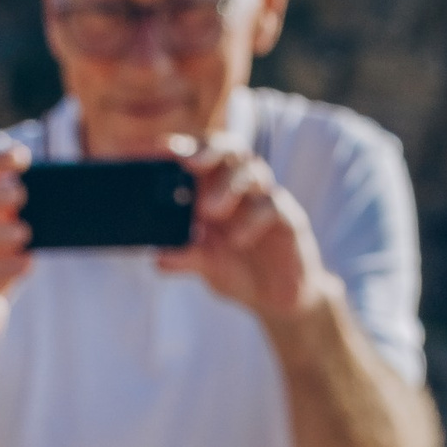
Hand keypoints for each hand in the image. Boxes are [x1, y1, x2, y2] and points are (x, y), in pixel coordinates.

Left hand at [169, 148, 332, 330]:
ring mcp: (264, 200)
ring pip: (252, 172)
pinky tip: (237, 240)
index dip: (184, 148)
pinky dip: (252, 220)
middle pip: (231, 151)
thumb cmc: (239, 270)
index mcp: (216, 192)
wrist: (277, 297)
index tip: (161, 148)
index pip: (202, 157)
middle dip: (210, 151)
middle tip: (190, 164)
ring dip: (228, 186)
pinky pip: (271, 207)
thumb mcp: (207, 266)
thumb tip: (158, 257)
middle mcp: (241, 189)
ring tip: (208, 210)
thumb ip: (185, 257)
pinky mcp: (287, 218)